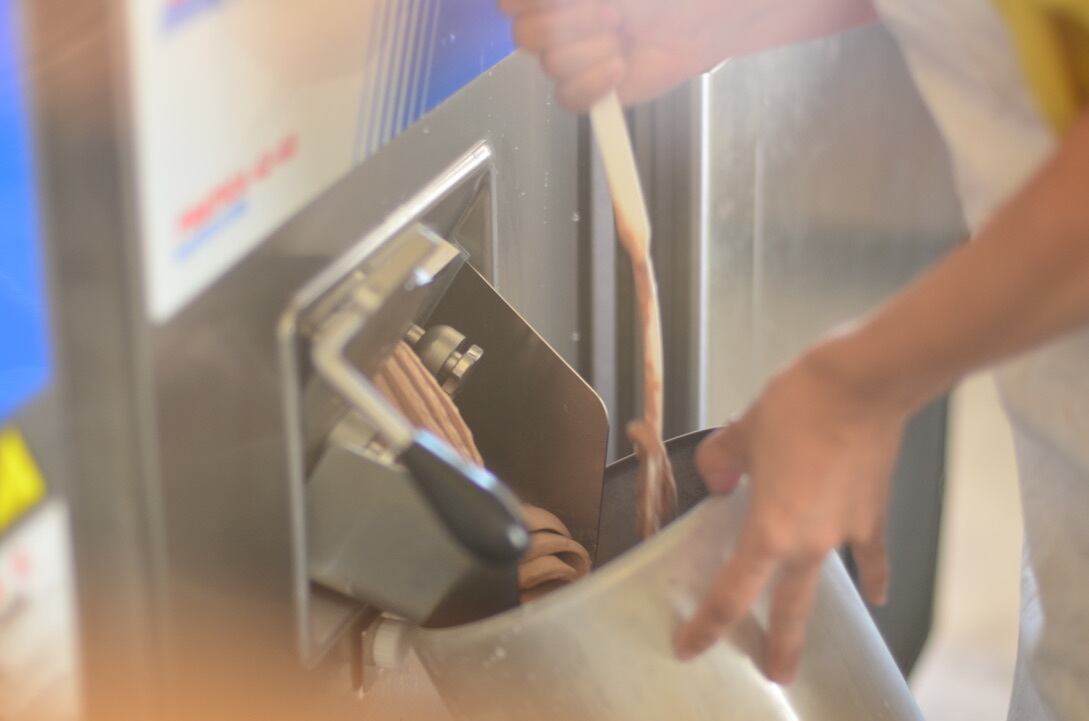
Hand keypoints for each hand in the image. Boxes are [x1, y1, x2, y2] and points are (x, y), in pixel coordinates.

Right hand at [498, 0, 730, 108]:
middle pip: (525, 34)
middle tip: (613, 13)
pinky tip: (621, 66)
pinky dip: (595, 82)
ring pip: (551, 65)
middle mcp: (556, 22)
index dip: (532, 1)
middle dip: (570, 24)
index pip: (510, 1)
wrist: (704, 16)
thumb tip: (517, 4)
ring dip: (594, 48)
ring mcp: (572, 58)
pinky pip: (568, 97)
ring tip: (626, 34)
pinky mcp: (590, 90)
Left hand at [674, 344, 906, 682]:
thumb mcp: (743, 430)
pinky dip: (872, 574)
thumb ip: (722, 462)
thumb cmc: (799, 405)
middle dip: (778, 647)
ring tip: (809, 642)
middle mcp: (810, 543)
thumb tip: (717, 479)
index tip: (690, 647)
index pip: (732, 591)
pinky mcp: (875, 514)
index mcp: (770, 529)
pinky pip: (870, 555)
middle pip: (789, 609)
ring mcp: (848, 533)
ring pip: (826, 585)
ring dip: (815, 614)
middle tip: (773, 677)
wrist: (865, 383)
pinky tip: (876, 594)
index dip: (708, 623)